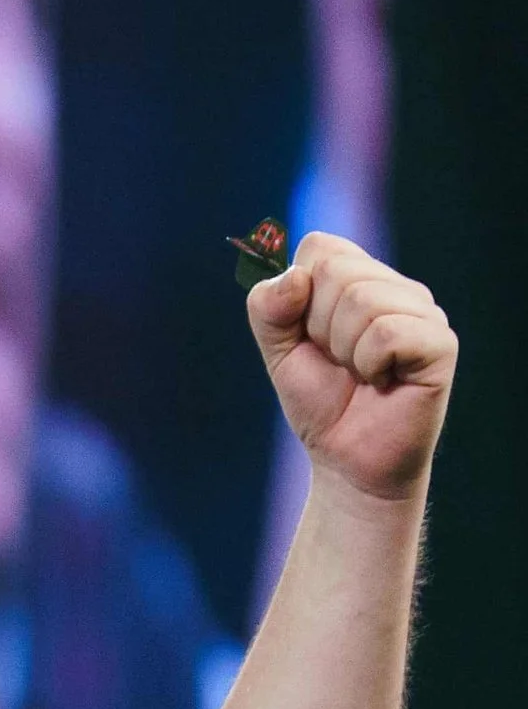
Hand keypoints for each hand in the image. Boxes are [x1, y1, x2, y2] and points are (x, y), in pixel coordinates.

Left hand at [249, 233, 456, 503]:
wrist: (346, 461)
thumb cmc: (321, 403)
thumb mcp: (279, 353)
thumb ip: (269, 310)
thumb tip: (294, 277)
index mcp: (361, 279)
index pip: (319, 247)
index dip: (298, 297)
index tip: (309, 337)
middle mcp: (397, 288)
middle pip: (336, 271)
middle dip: (317, 328)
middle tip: (337, 362)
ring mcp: (423, 312)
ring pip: (361, 300)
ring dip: (343, 350)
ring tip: (360, 374)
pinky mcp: (439, 343)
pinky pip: (387, 333)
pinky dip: (369, 365)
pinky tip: (382, 382)